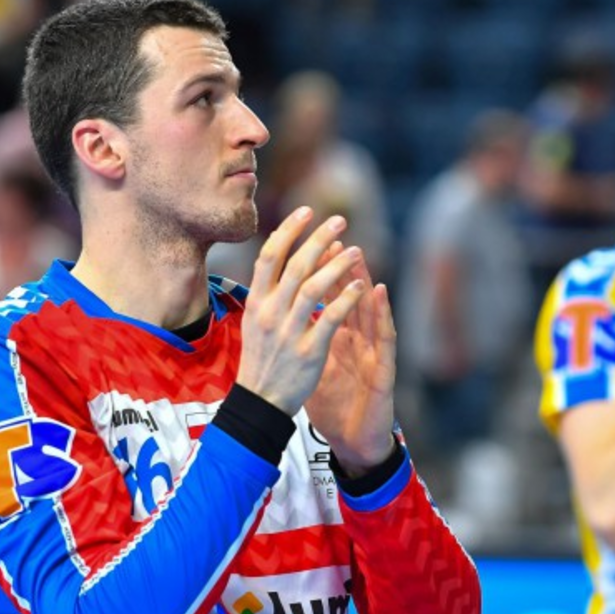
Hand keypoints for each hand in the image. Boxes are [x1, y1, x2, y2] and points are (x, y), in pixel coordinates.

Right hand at [236, 208, 367, 415]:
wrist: (260, 402)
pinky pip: (330, 318)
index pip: (269, 255)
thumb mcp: (254, 320)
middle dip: (318, 238)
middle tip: (339, 220)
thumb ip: (266, 290)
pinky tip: (361, 286)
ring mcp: (288, 332)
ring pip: (314, 287)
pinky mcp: (309, 351)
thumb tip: (276, 255)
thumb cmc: (261, 358)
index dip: (288, 230)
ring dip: (337, 265)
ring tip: (355, 249)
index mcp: (256, 302)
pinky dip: (347, 299)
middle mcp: (270, 313)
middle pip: (295, 265)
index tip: (306, 211)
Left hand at [305, 248, 397, 475]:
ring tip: (355, 254)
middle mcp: (357, 341)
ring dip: (362, 281)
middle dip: (339, 266)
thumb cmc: (335, 404)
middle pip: (349, 297)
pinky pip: (385, 338)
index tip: (307, 246)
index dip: (319, 274)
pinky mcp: (383, 370)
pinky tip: (379, 293)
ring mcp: (372, 353)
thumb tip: (278, 318)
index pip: (329, 300)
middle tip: (332, 236)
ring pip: (369, 310)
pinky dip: (382, 314)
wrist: (355, 441)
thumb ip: (303, 341)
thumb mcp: (313, 368)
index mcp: (338, 339)